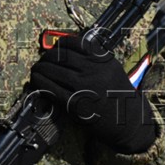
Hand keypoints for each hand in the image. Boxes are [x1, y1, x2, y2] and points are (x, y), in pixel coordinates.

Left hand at [28, 34, 157, 154]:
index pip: (76, 43)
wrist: (128, 120)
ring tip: (36, 70)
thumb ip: (94, 57)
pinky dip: (41, 83)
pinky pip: (52, 90)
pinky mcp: (76, 105)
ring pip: (54, 71)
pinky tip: (37, 82)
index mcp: (103, 60)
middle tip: (42, 60)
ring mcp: (84, 88)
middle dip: (47, 56)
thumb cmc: (118, 94)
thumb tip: (66, 49)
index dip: (61, 43)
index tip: (55, 47)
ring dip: (40, 69)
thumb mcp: (112, 69)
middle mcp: (94, 71)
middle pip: (62, 56)